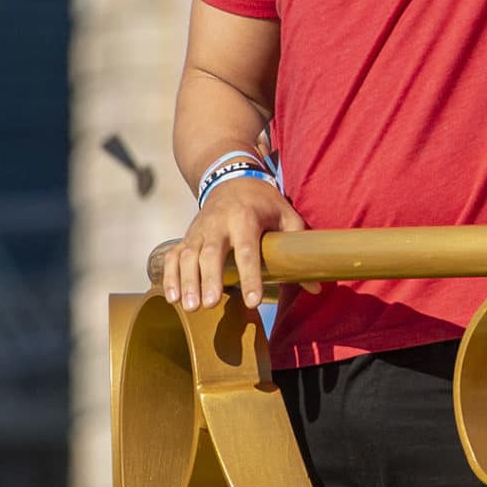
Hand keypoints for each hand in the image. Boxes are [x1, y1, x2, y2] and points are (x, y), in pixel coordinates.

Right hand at [159, 178, 306, 310]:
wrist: (232, 180)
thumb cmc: (265, 204)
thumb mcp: (287, 216)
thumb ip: (299, 249)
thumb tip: (316, 287)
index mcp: (247, 218)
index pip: (248, 250)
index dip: (250, 275)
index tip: (253, 301)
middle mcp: (219, 223)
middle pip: (211, 254)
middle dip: (209, 280)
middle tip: (210, 304)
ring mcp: (199, 230)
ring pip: (188, 256)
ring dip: (187, 282)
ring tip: (191, 307)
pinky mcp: (187, 236)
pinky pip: (173, 256)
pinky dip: (170, 276)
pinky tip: (172, 298)